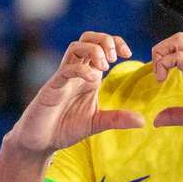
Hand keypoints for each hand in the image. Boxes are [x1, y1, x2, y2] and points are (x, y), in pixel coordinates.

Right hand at [8, 32, 144, 155]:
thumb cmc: (64, 129)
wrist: (39, 142)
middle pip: (87, 39)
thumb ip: (117, 119)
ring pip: (75, 47)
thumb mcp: (96, 123)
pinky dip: (81, 70)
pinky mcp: (51, 88)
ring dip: (94, 50)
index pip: (101, 46)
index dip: (115, 42)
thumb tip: (142, 121)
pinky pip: (65, 70)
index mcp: (88, 76)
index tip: (128, 53)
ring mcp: (62, 78)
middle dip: (104, 40)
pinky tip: (93, 79)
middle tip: (115, 57)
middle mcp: (75, 72)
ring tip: (105, 66)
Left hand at [151, 33, 182, 144]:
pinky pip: (182, 57)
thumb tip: (157, 119)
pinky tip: (163, 80)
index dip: (165, 56)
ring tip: (160, 76)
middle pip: (179, 38)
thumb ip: (178, 114)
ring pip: (179, 41)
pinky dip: (166, 64)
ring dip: (162, 54)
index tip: (160, 78)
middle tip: (157, 73)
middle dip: (160, 50)